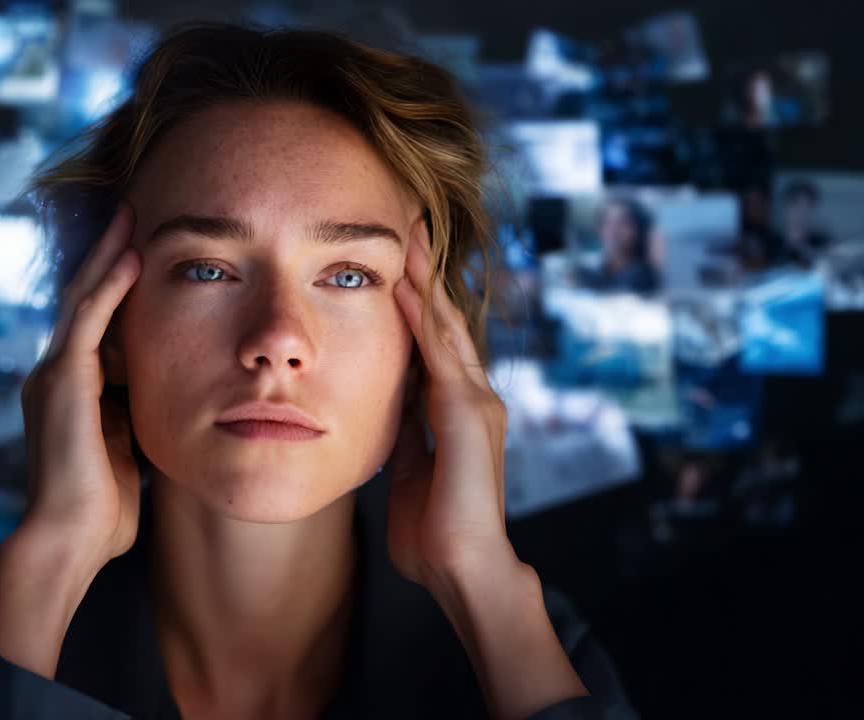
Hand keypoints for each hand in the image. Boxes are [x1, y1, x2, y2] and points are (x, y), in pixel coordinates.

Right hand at [18, 199, 141, 566]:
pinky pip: (88, 321)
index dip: (116, 286)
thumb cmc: (101, 511)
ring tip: (130, 215)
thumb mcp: (126, 451)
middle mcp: (56, 374)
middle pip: (84, 299)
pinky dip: (110, 286)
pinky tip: (132, 256)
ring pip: (83, 299)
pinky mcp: (62, 381)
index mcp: (72, 390)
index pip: (96, 324)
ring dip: (108, 255)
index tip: (142, 252)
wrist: (70, 541)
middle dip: (107, 255)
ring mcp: (54, 375)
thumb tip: (163, 403)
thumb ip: (133, 419)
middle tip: (130, 212)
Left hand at [388, 214, 586, 718]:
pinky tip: (406, 285)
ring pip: (447, 327)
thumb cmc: (435, 535)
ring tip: (409, 235)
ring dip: (426, 280)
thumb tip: (387, 421)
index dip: (416, 300)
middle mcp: (473, 397)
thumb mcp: (411, 475)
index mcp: (456, 410)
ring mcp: (476, 402)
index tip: (395, 261)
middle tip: (408, 223)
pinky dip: (424, 316)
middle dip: (425, 273)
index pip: (433, 342)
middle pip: (444, 322)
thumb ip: (407, 442)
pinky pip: (440, 353)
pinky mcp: (469, 414)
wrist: (464, 570)